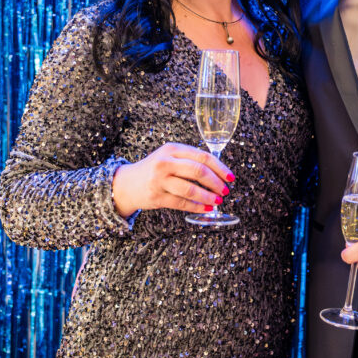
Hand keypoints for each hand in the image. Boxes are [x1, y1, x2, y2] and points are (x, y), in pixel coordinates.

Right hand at [112, 143, 233, 217]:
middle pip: (198, 171)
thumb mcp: (169, 156)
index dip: (220, 168)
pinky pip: (181, 203)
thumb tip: (219, 171)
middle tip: (225, 190)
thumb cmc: (154, 169)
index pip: (202, 156)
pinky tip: (205, 208)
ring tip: (217, 201)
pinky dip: (196, 207)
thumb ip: (189, 159)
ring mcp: (159, 180)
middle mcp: (165, 162)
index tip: (231, 177)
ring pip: (190, 189)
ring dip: (208, 197)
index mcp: (172, 149)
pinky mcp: (156, 197)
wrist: (127, 183)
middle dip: (216, 183)